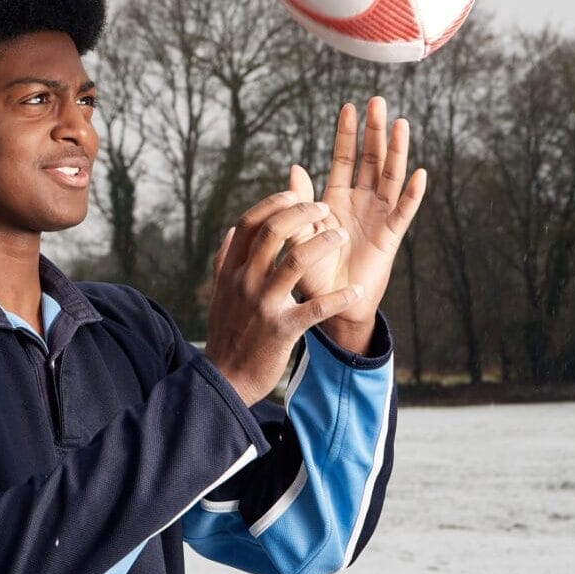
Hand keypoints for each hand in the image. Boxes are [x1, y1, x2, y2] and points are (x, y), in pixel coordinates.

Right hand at [202, 190, 363, 405]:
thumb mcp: (219, 293)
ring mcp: (262, 305)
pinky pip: (315, 308)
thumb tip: (232, 231)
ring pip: (295, 261)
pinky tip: (355, 291)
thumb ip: (224, 260)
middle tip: (324, 208)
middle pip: (272, 232)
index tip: (294, 194)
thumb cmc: (227, 333)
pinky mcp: (282, 330)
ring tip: (342, 236)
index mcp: (230, 270)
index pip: (249, 223)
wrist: (225, 379)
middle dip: (302, 213)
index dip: (273, 204)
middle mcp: (244, 282)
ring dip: (324, 243)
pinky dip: (338, 297)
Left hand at [286, 97, 426, 350]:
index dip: (346, 134)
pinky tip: (419, 175)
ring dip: (396, 151)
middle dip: (374, 132)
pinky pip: (403, 212)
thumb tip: (294, 168)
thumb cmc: (312, 272)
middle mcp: (360, 202)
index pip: (344, 159)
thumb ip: (301, 204)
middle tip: (378, 101)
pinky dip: (411, 194)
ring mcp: (378, 217)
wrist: (331, 305)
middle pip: (370, 159)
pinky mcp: (390, 236)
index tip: (349, 106)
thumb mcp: (300, 235)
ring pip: (389, 177)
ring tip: (400, 124)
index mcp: (336, 199)